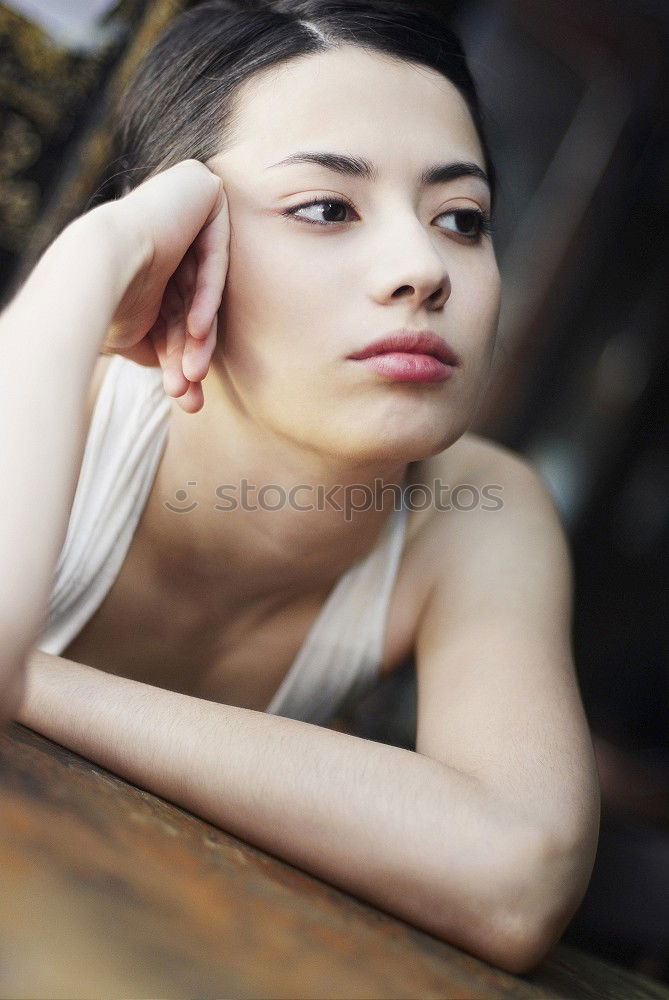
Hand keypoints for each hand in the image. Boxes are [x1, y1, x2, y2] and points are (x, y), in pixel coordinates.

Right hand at [101, 159, 228, 411]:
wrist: (91, 269)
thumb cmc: (105, 305)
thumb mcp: (138, 334)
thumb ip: (164, 344)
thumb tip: (187, 379)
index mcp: (147, 255)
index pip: (173, 311)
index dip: (178, 356)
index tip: (184, 395)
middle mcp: (168, 228)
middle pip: (190, 302)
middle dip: (189, 353)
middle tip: (188, 393)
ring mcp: (187, 205)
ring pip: (202, 286)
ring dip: (198, 338)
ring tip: (191, 374)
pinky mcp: (205, 192)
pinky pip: (214, 256)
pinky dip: (207, 295)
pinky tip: (197, 333)